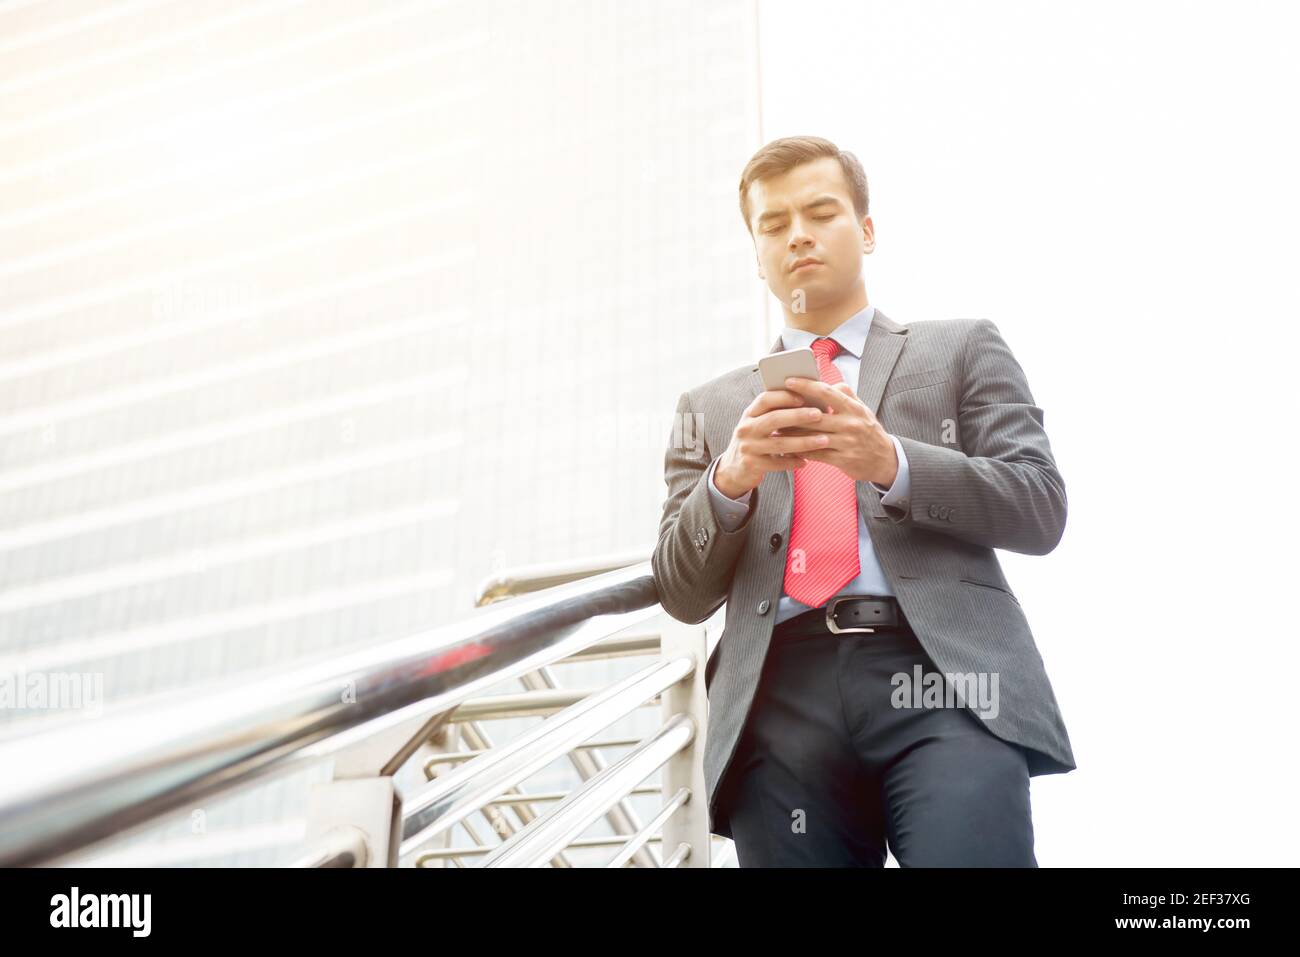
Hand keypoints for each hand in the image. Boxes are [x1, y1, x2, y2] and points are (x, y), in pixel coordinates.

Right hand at [714, 388, 832, 497]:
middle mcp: (746, 428)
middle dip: (798, 416)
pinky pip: (777, 463)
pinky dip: (793, 462)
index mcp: (749, 414)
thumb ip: (775, 413)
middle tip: (819, 414)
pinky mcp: (752, 464)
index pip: (765, 399)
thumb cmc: (754, 441)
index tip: (804, 396)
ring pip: (779, 443)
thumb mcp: (758, 424)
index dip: (784, 396)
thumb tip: (807, 400)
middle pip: (774, 419)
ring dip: (803, 442)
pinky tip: (806, 462)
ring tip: (823, 440)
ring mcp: (748, 447)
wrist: (733, 469)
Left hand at [780, 377, 898, 486]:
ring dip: (792, 434)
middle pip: (815, 416)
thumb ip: (845, 394)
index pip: (827, 392)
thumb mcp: (862, 409)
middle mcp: (850, 424)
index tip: (788, 381)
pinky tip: (788, 449)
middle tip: (773, 408)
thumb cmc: (868, 430)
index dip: (806, 386)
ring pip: (813, 437)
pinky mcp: (843, 460)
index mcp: (853, 408)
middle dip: (792, 412)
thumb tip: (826, 383)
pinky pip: (817, 455)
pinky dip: (800, 451)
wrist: (886, 459)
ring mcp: (847, 443)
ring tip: (775, 429)